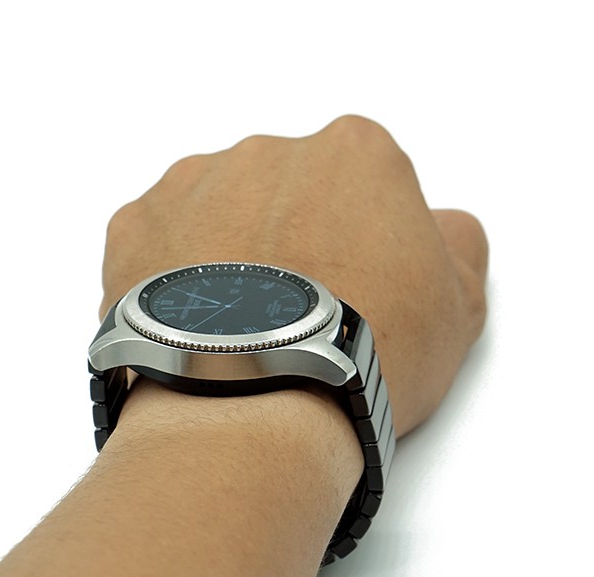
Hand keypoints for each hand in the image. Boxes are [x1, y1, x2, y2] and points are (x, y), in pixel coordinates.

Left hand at [100, 114, 487, 436]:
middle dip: (298, 243)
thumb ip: (458, 246)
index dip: (366, 246)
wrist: (258, 406)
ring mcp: (194, 184)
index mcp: (355, 154)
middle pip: (290, 194)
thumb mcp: (456, 307)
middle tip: (300, 318)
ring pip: (222, 213)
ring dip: (234, 256)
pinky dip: (177, 276)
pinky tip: (198, 326)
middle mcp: (270, 153)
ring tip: (244, 330)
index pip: (366, 187)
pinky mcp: (135, 227)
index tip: (359, 293)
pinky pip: (161, 242)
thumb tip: (442, 227)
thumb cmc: (363, 356)